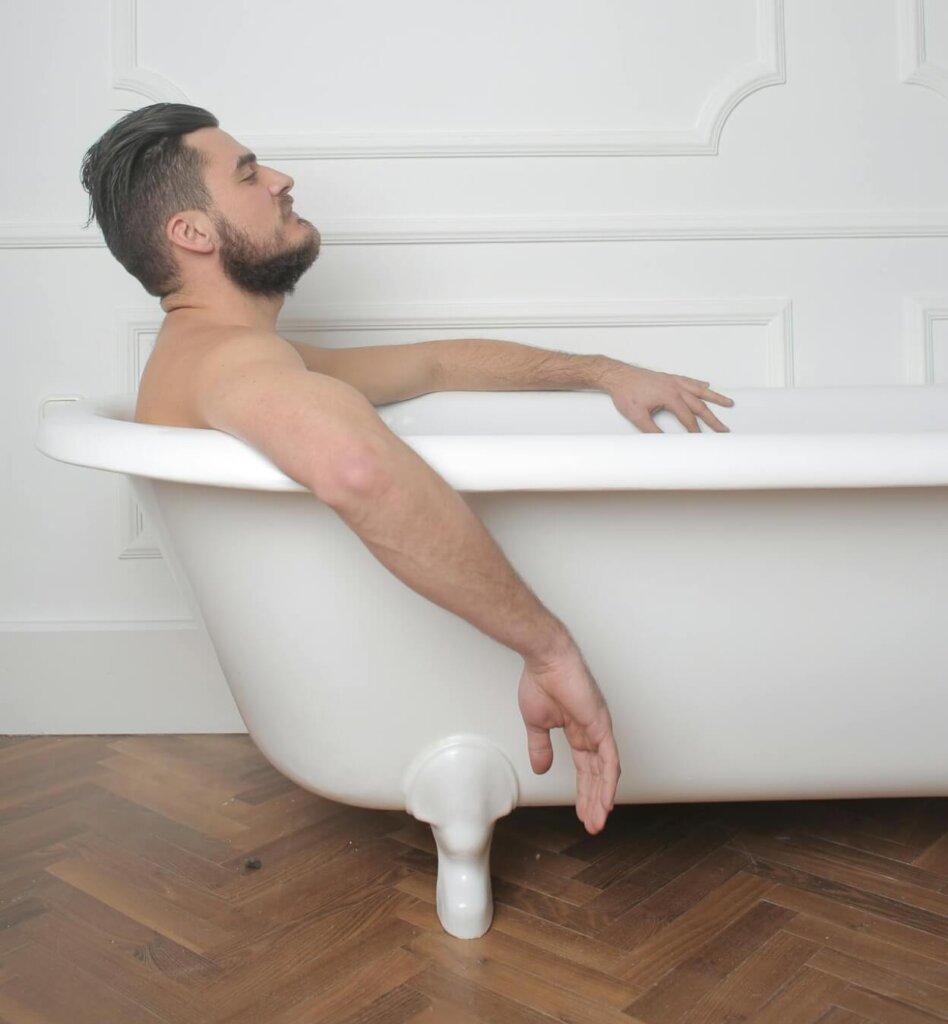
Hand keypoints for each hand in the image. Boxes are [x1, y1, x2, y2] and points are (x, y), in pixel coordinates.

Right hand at [518, 642, 620, 833]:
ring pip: (606, 771)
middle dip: (594, 801)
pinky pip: (609, 758)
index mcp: (579, 731)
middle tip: (592, 825)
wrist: (545, 660)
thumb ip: (541, 747)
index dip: (584, 791)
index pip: (586, 768)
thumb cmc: (540, 682)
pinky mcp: (600, 724)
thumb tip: (541, 768)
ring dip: (602, 797)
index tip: (582, 812)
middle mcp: (593, 732)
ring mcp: (599, 729)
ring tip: (597, 820)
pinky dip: (609, 780)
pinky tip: (606, 798)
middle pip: (597, 774)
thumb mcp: (537, 724)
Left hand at [607, 367, 734, 433]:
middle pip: (699, 405)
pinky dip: (699, 384)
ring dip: (715, 397)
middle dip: (712, 418)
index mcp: (669, 396)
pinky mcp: (669, 378)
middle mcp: (675, 387)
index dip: (695, 430)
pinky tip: (706, 385)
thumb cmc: (625, 393)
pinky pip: (689, 381)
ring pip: (699, 390)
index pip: (687, 417)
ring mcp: (673, 381)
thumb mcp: (637, 416)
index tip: (702, 440)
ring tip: (729, 403)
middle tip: (724, 429)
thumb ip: (652, 430)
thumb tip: (664, 442)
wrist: (617, 376)